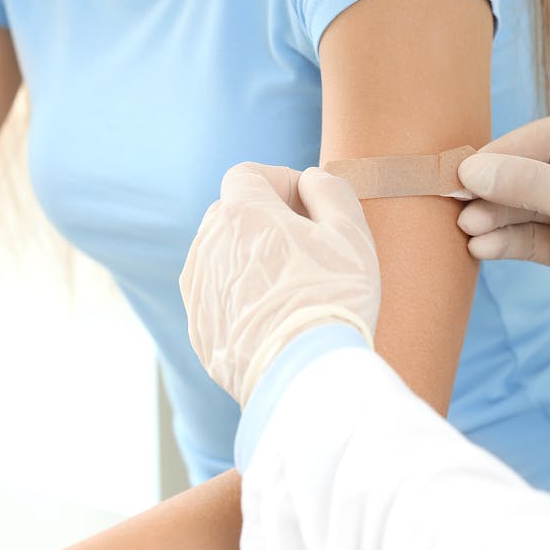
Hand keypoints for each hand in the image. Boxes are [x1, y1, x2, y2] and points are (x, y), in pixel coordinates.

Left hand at [180, 164, 380, 405]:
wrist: (304, 375)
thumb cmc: (333, 298)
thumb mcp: (351, 233)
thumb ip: (331, 192)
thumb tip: (311, 181)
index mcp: (240, 213)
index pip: (248, 174)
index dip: (281, 181)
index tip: (308, 204)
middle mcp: (207, 245)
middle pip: (231, 213)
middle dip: (266, 218)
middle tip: (308, 244)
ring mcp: (198, 290)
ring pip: (222, 256)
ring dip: (252, 258)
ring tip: (294, 286)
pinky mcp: (200, 329)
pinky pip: (219, 297)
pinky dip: (243, 297)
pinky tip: (278, 317)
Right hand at [457, 115, 549, 374]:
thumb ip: (527, 183)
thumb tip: (471, 169)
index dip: (507, 151)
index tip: (469, 169)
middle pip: (534, 170)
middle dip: (496, 187)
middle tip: (456, 198)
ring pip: (529, 206)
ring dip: (496, 216)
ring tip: (466, 228)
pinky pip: (532, 237)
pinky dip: (507, 240)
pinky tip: (481, 247)